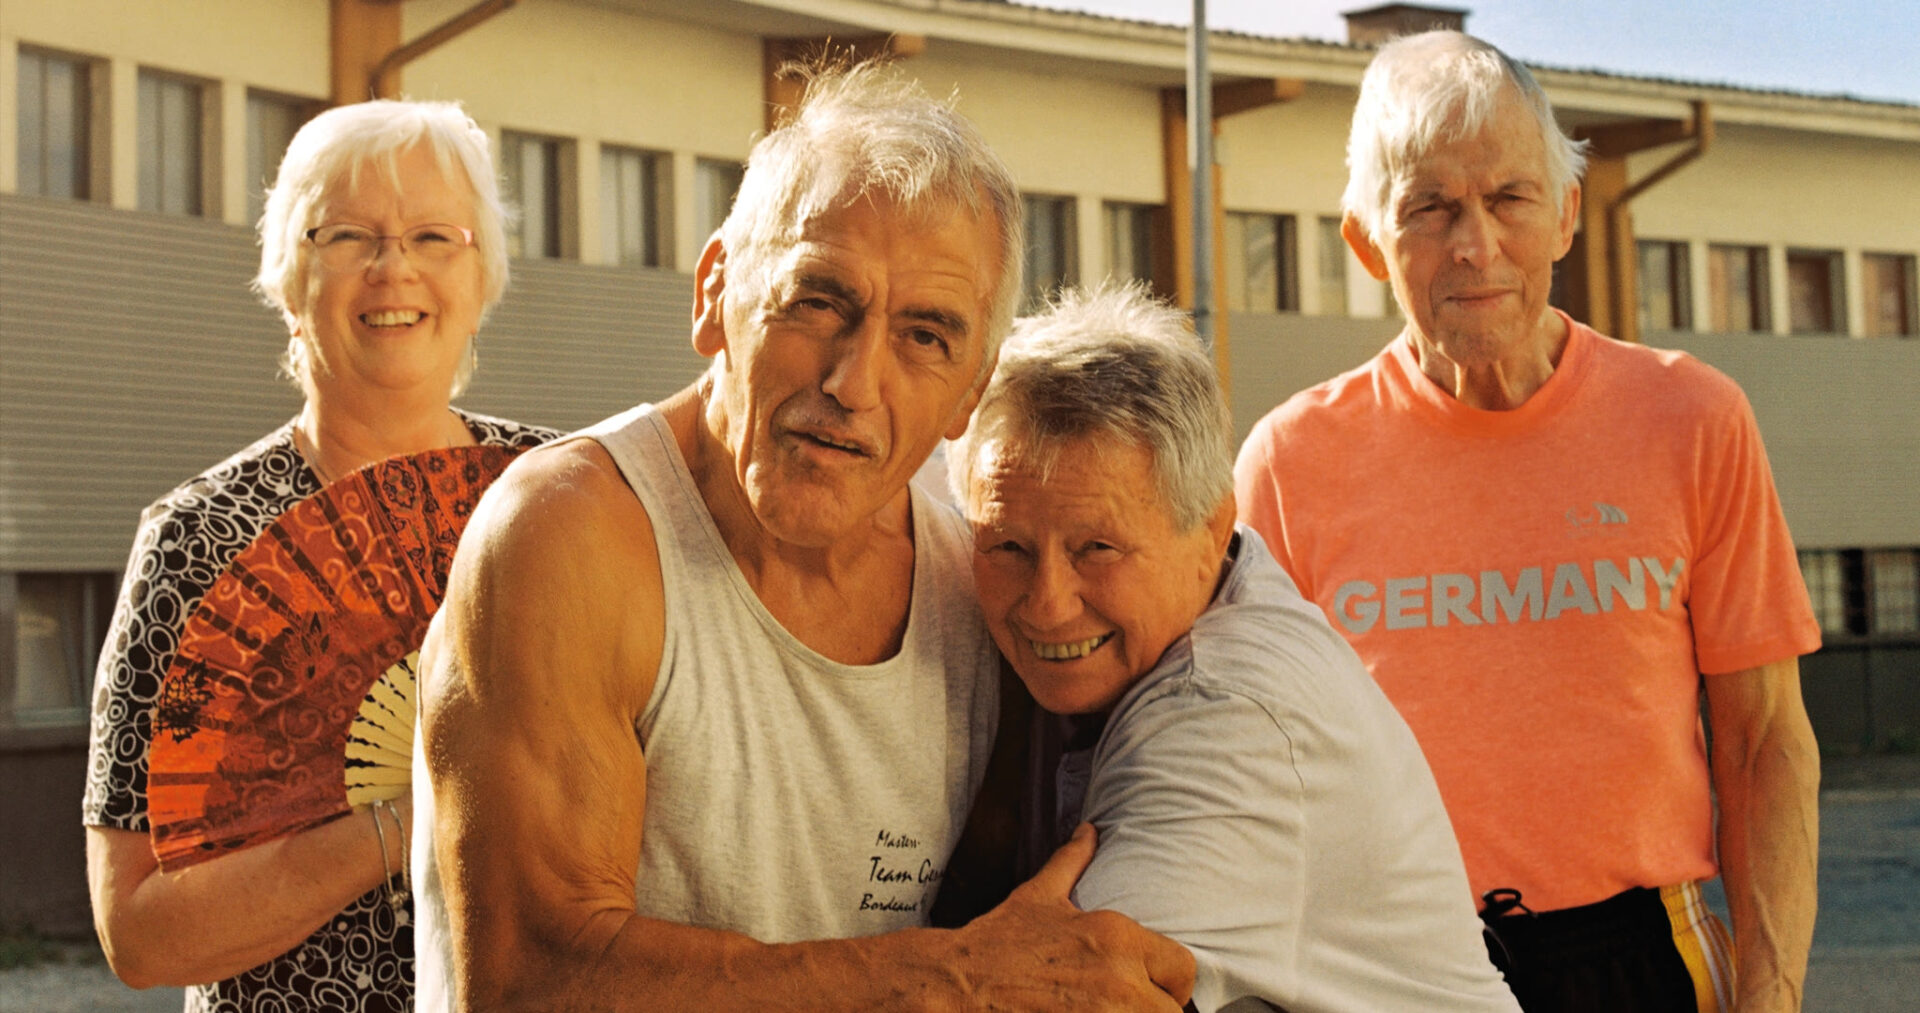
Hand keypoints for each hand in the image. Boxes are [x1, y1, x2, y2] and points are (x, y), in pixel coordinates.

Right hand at [956, 824, 1195, 1010]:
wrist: (958, 983)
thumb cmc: (997, 944)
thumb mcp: (1039, 897)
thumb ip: (1072, 862)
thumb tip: (1088, 831)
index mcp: (1117, 937)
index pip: (1182, 969)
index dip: (1170, 986)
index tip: (1152, 993)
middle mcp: (1119, 977)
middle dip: (1150, 1011)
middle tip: (1123, 1008)